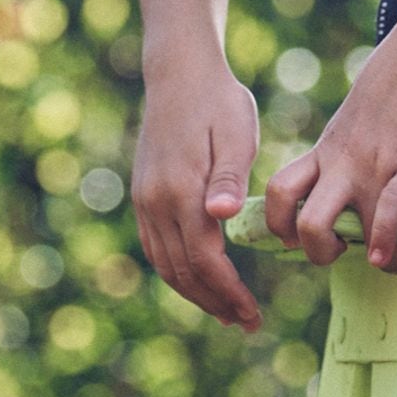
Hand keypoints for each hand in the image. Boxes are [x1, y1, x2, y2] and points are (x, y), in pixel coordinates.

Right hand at [132, 62, 264, 332]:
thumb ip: (230, 178)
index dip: (229, 293)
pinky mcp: (143, 194)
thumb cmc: (219, 101)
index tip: (252, 314)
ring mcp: (145, 199)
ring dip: (194, 294)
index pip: (204, 261)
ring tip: (225, 312)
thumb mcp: (236, 133)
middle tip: (245, 323)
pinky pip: (155, 247)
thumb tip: (223, 216)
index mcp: (182, 191)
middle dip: (214, 303)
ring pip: (164, 265)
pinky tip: (198, 279)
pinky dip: (176, 272)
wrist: (179, 73)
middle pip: (181, 272)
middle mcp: (156, 202)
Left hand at [264, 28, 396, 273]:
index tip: (296, 239)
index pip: (279, 192)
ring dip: (351, 255)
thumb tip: (347, 189)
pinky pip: (388, 214)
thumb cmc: (393, 96)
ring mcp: (372, 169)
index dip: (278, 223)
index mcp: (325, 154)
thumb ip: (344, 157)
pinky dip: (385, 244)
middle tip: (341, 251)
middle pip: (300, 222)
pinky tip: (390, 257)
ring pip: (335, 225)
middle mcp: (341, 166)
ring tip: (382, 260)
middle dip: (314, 251)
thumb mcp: (352, 127)